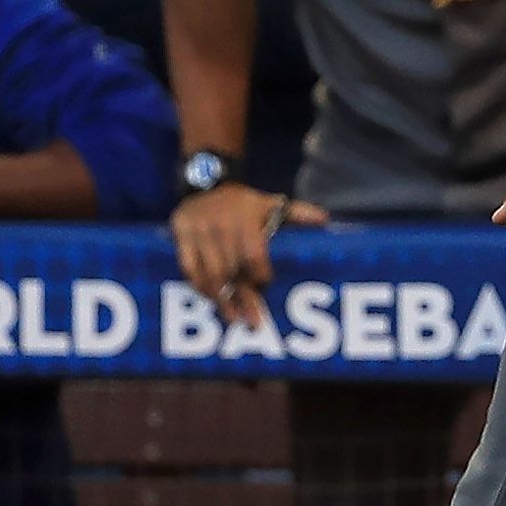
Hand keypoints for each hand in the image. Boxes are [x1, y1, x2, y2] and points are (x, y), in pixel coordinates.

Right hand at [172, 185, 325, 326]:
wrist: (206, 183)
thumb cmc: (244, 203)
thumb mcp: (271, 203)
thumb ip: (298, 213)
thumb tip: (325, 220)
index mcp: (245, 218)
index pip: (252, 254)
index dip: (259, 274)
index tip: (266, 286)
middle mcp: (220, 226)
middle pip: (232, 269)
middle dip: (243, 297)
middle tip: (254, 321)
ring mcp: (198, 232)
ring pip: (209, 272)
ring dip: (221, 299)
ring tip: (233, 318)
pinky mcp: (181, 236)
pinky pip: (188, 268)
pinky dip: (200, 286)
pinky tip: (211, 299)